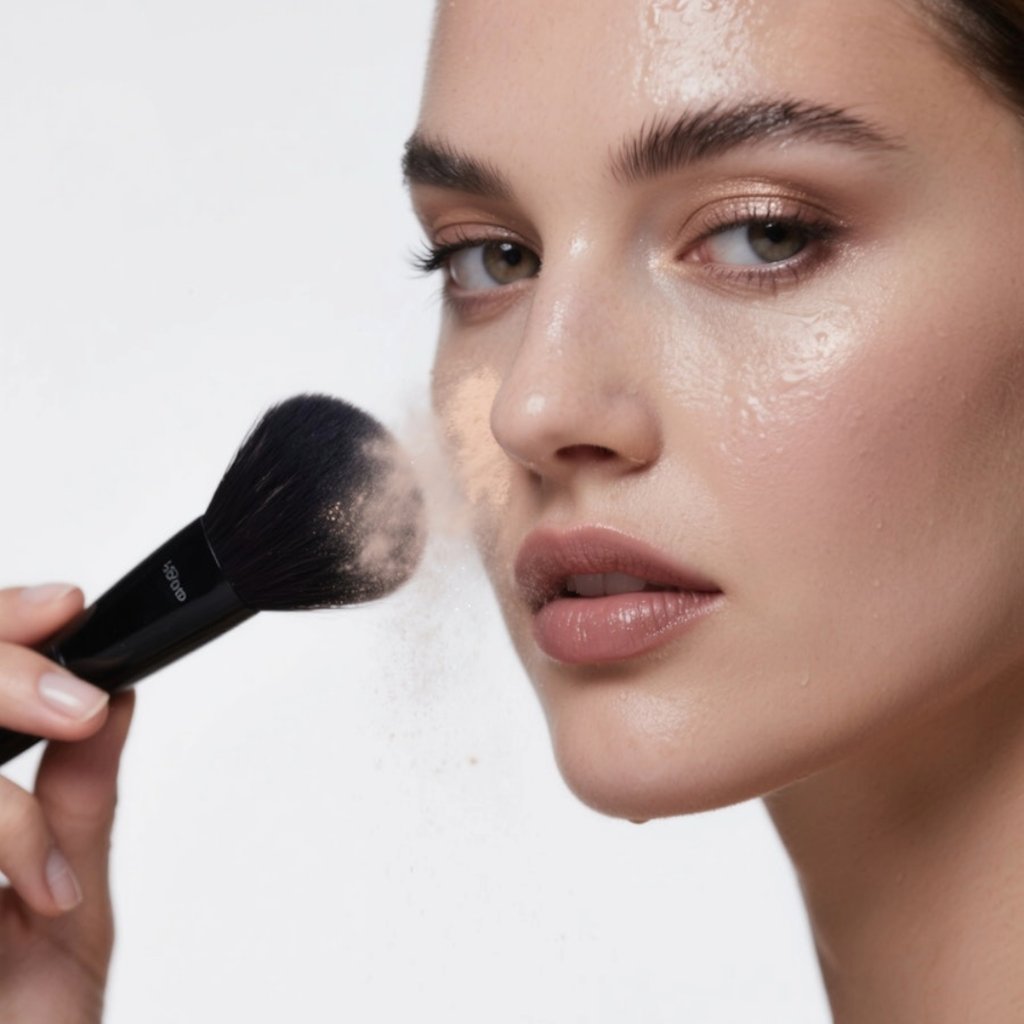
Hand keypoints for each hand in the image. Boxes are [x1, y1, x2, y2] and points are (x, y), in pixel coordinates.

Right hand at [0, 585, 133, 1023]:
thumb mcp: (66, 914)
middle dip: (2, 673)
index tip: (68, 608)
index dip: (4, 622)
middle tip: (79, 709)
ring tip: (49, 883)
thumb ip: (77, 802)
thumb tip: (118, 699)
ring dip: (3, 810)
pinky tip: (31, 906)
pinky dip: (5, 842)